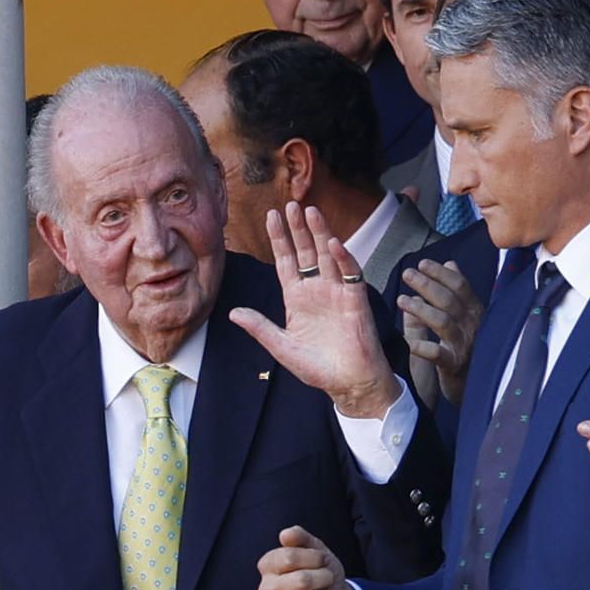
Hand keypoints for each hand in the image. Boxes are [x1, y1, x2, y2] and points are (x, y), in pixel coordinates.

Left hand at [230, 203, 400, 418]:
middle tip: (291, 205)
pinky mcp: (356, 300)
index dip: (279, 239)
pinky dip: (342, 258)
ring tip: (311, 212)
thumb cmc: (319, 368)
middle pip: (306, 252)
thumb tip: (233, 313)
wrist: (350, 383)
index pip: (286, 262)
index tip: (271, 216)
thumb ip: (260, 328)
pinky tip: (332, 243)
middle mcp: (317, 290)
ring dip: (320, 234)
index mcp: (297, 299)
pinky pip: (350, 274)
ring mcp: (337, 293)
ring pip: (327, 256)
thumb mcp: (282, 347)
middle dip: (298, 229)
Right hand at [257, 526, 361, 589]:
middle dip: (324, 578)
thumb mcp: (317, 550)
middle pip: (300, 580)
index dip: (315, 558)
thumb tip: (286, 534)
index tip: (324, 560)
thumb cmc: (323, 574)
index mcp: (268, 566)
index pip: (289, 557)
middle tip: (328, 579)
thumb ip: (302, 538)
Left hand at [400, 259, 483, 407]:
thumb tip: (448, 264)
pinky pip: (436, 354)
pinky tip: (406, 341)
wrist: (475, 388)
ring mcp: (464, 346)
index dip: (441, 273)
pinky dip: (421, 346)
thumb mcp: (463, 317)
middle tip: (407, 274)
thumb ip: (455, 291)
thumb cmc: (465, 349)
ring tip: (401, 300)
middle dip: (427, 284)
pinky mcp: (454, 366)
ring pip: (443, 322)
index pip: (460, 286)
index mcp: (474, 312)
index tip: (423, 263)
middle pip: (449, 300)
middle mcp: (472, 326)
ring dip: (420, 309)